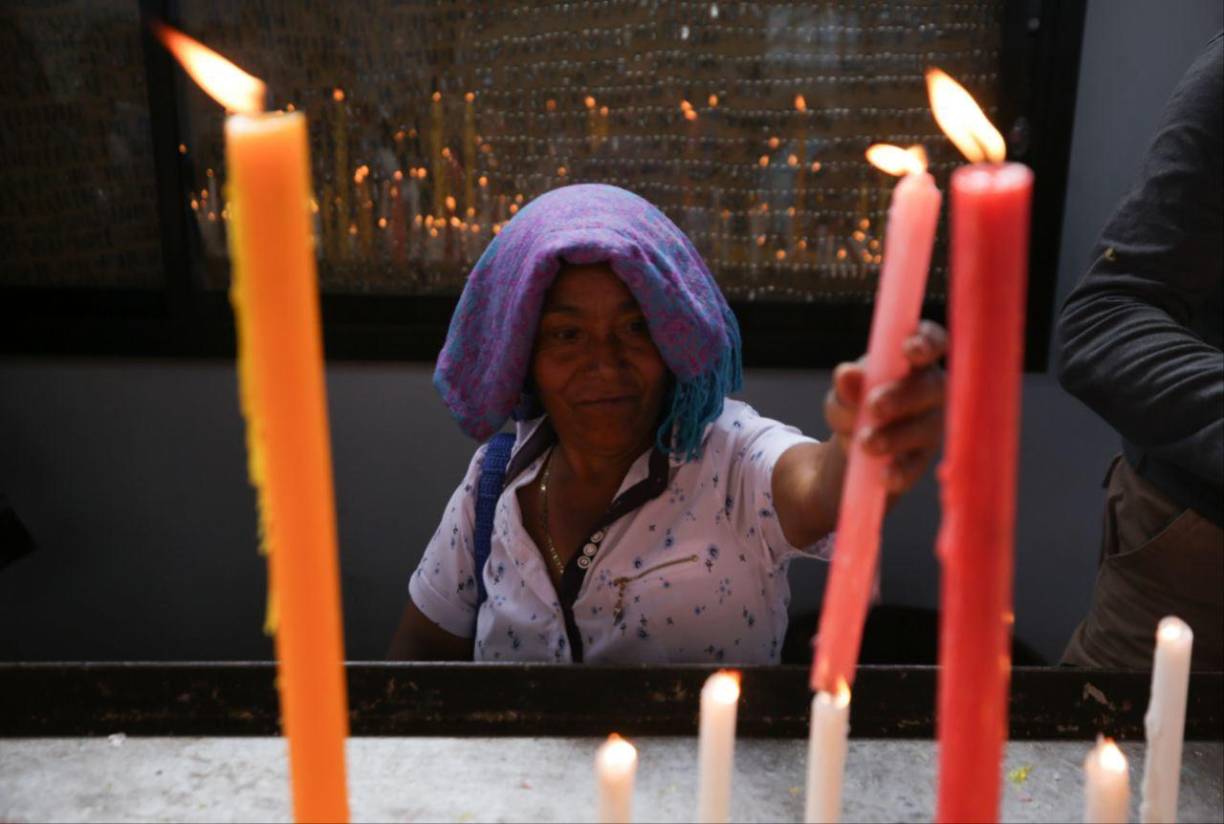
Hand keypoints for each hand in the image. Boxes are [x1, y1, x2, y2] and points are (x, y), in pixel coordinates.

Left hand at [824, 320, 946, 494]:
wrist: (853, 446)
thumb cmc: (855, 403)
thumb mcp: (843, 393)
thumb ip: (846, 384)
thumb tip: (847, 375)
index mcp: (914, 362)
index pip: (932, 341)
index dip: (926, 342)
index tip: (909, 349)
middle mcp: (931, 390)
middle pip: (931, 386)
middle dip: (903, 395)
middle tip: (874, 406)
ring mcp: (931, 426)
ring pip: (925, 428)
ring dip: (895, 435)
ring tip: (866, 443)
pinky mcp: (921, 459)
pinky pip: (915, 465)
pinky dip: (898, 471)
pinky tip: (883, 476)